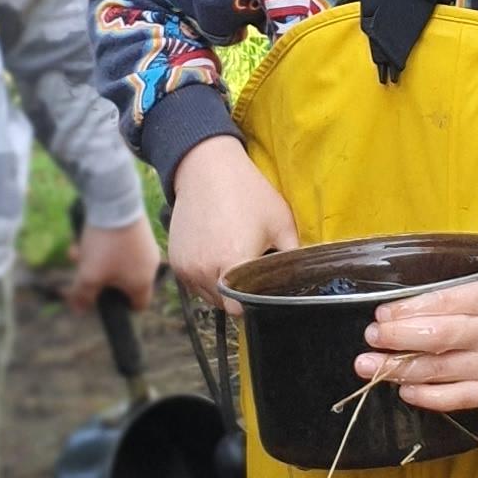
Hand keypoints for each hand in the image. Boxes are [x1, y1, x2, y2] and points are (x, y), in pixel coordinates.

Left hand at [66, 209, 162, 312]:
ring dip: (96, 258)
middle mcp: (150, 266)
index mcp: (142, 283)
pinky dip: (104, 243)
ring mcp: (147, 246)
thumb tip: (79, 311)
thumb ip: (83, 296)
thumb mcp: (88, 275)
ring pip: (117, 261)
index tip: (103, 298)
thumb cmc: (105, 245)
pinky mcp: (140, 229)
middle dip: (97, 277)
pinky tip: (85, 234)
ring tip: (76, 249)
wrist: (115, 202)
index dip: (120, 307)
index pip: (138, 305)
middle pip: (122, 281)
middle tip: (80, 269)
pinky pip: (121, 244)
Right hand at [165, 133, 298, 308]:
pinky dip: (206, 276)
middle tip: (251, 270)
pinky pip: (194, 283)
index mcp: (232, 264)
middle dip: (239, 294)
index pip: (241, 309)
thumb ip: (293, 258)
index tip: (262, 292)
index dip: (254, 304)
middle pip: (225, 305)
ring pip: (208, 296)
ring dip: (221, 288)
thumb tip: (302, 282)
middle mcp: (204, 271)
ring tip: (233, 260)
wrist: (206, 168)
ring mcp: (186, 267)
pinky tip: (217, 254)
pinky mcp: (176, 261)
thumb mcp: (282, 223)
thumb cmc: (248, 193)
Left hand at [359, 196, 477, 409]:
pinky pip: (461, 399)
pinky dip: (432, 398)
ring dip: (402, 370)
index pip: (447, 305)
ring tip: (368, 367)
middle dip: (399, 340)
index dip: (412, 311)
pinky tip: (405, 390)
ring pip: (443, 372)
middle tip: (368, 338)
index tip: (382, 312)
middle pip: (439, 339)